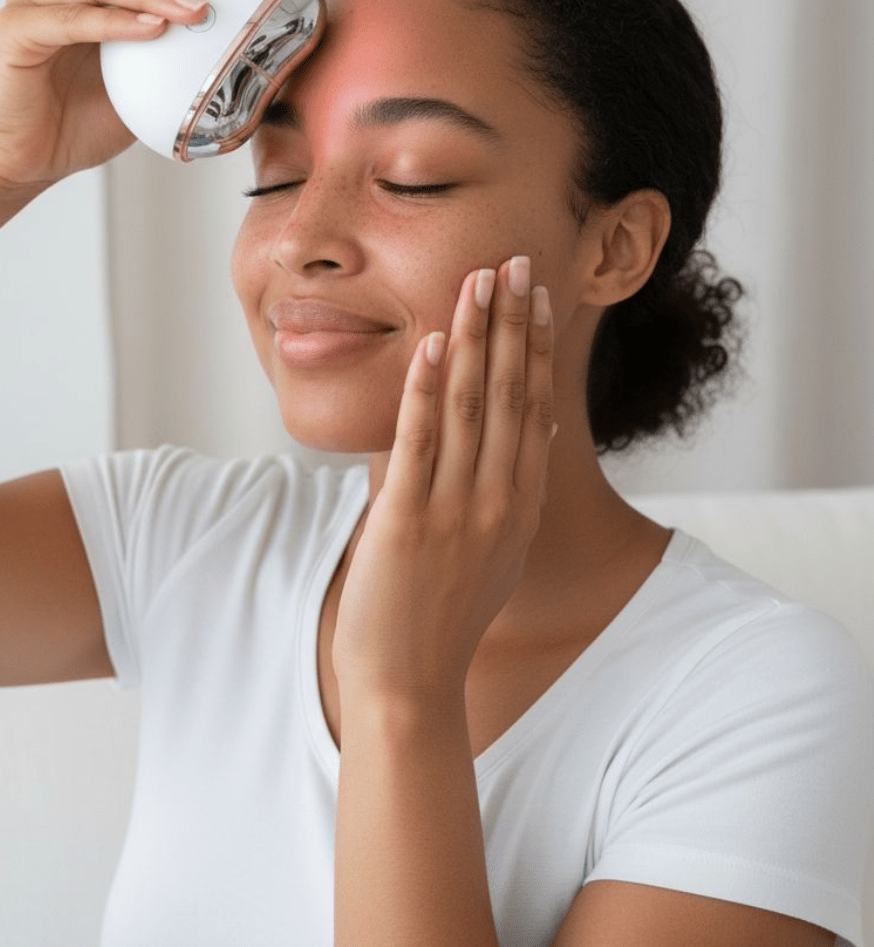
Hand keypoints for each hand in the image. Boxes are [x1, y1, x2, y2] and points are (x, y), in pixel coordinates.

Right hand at [0, 0, 236, 194]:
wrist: (25, 161)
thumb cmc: (82, 122)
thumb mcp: (145, 84)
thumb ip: (177, 56)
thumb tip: (244, 48)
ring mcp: (32, 0)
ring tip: (197, 9)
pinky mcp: (15, 31)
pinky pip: (70, 20)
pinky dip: (114, 22)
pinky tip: (153, 29)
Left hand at [332, 255, 555, 705]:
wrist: (409, 685)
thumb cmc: (443, 617)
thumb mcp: (493, 552)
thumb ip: (505, 492)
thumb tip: (525, 438)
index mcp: (517, 505)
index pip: (532, 408)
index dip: (535, 347)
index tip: (537, 296)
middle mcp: (497, 501)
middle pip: (508, 393)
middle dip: (512, 323)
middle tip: (516, 261)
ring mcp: (456, 511)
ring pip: (469, 406)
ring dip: (475, 337)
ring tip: (478, 281)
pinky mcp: (408, 520)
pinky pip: (420, 442)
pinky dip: (425, 389)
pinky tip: (430, 344)